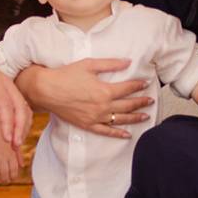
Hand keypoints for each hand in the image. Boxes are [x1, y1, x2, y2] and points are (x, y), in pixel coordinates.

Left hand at [0, 52, 31, 147]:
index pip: (5, 106)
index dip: (7, 124)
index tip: (6, 140)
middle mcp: (7, 85)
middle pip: (20, 107)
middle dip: (20, 128)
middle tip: (15, 146)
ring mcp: (12, 88)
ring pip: (24, 108)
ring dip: (22, 126)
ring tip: (16, 145)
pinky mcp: (11, 92)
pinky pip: (21, 107)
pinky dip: (21, 121)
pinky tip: (16, 135)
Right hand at [0, 133, 23, 182]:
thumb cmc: (4, 136)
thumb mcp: (13, 145)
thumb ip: (18, 156)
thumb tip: (22, 166)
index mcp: (11, 155)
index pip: (14, 170)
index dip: (12, 177)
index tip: (10, 179)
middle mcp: (3, 156)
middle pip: (4, 174)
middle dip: (3, 180)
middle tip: (2, 181)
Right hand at [16, 58, 151, 139]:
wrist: (46, 89)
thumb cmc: (66, 75)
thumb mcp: (89, 64)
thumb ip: (110, 64)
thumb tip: (128, 62)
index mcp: (104, 90)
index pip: (127, 88)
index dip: (138, 85)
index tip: (146, 83)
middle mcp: (103, 106)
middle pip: (128, 105)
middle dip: (141, 102)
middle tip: (151, 100)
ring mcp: (95, 117)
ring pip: (121, 119)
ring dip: (135, 118)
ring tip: (146, 116)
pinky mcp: (87, 124)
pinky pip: (106, 132)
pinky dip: (117, 134)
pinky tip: (127, 134)